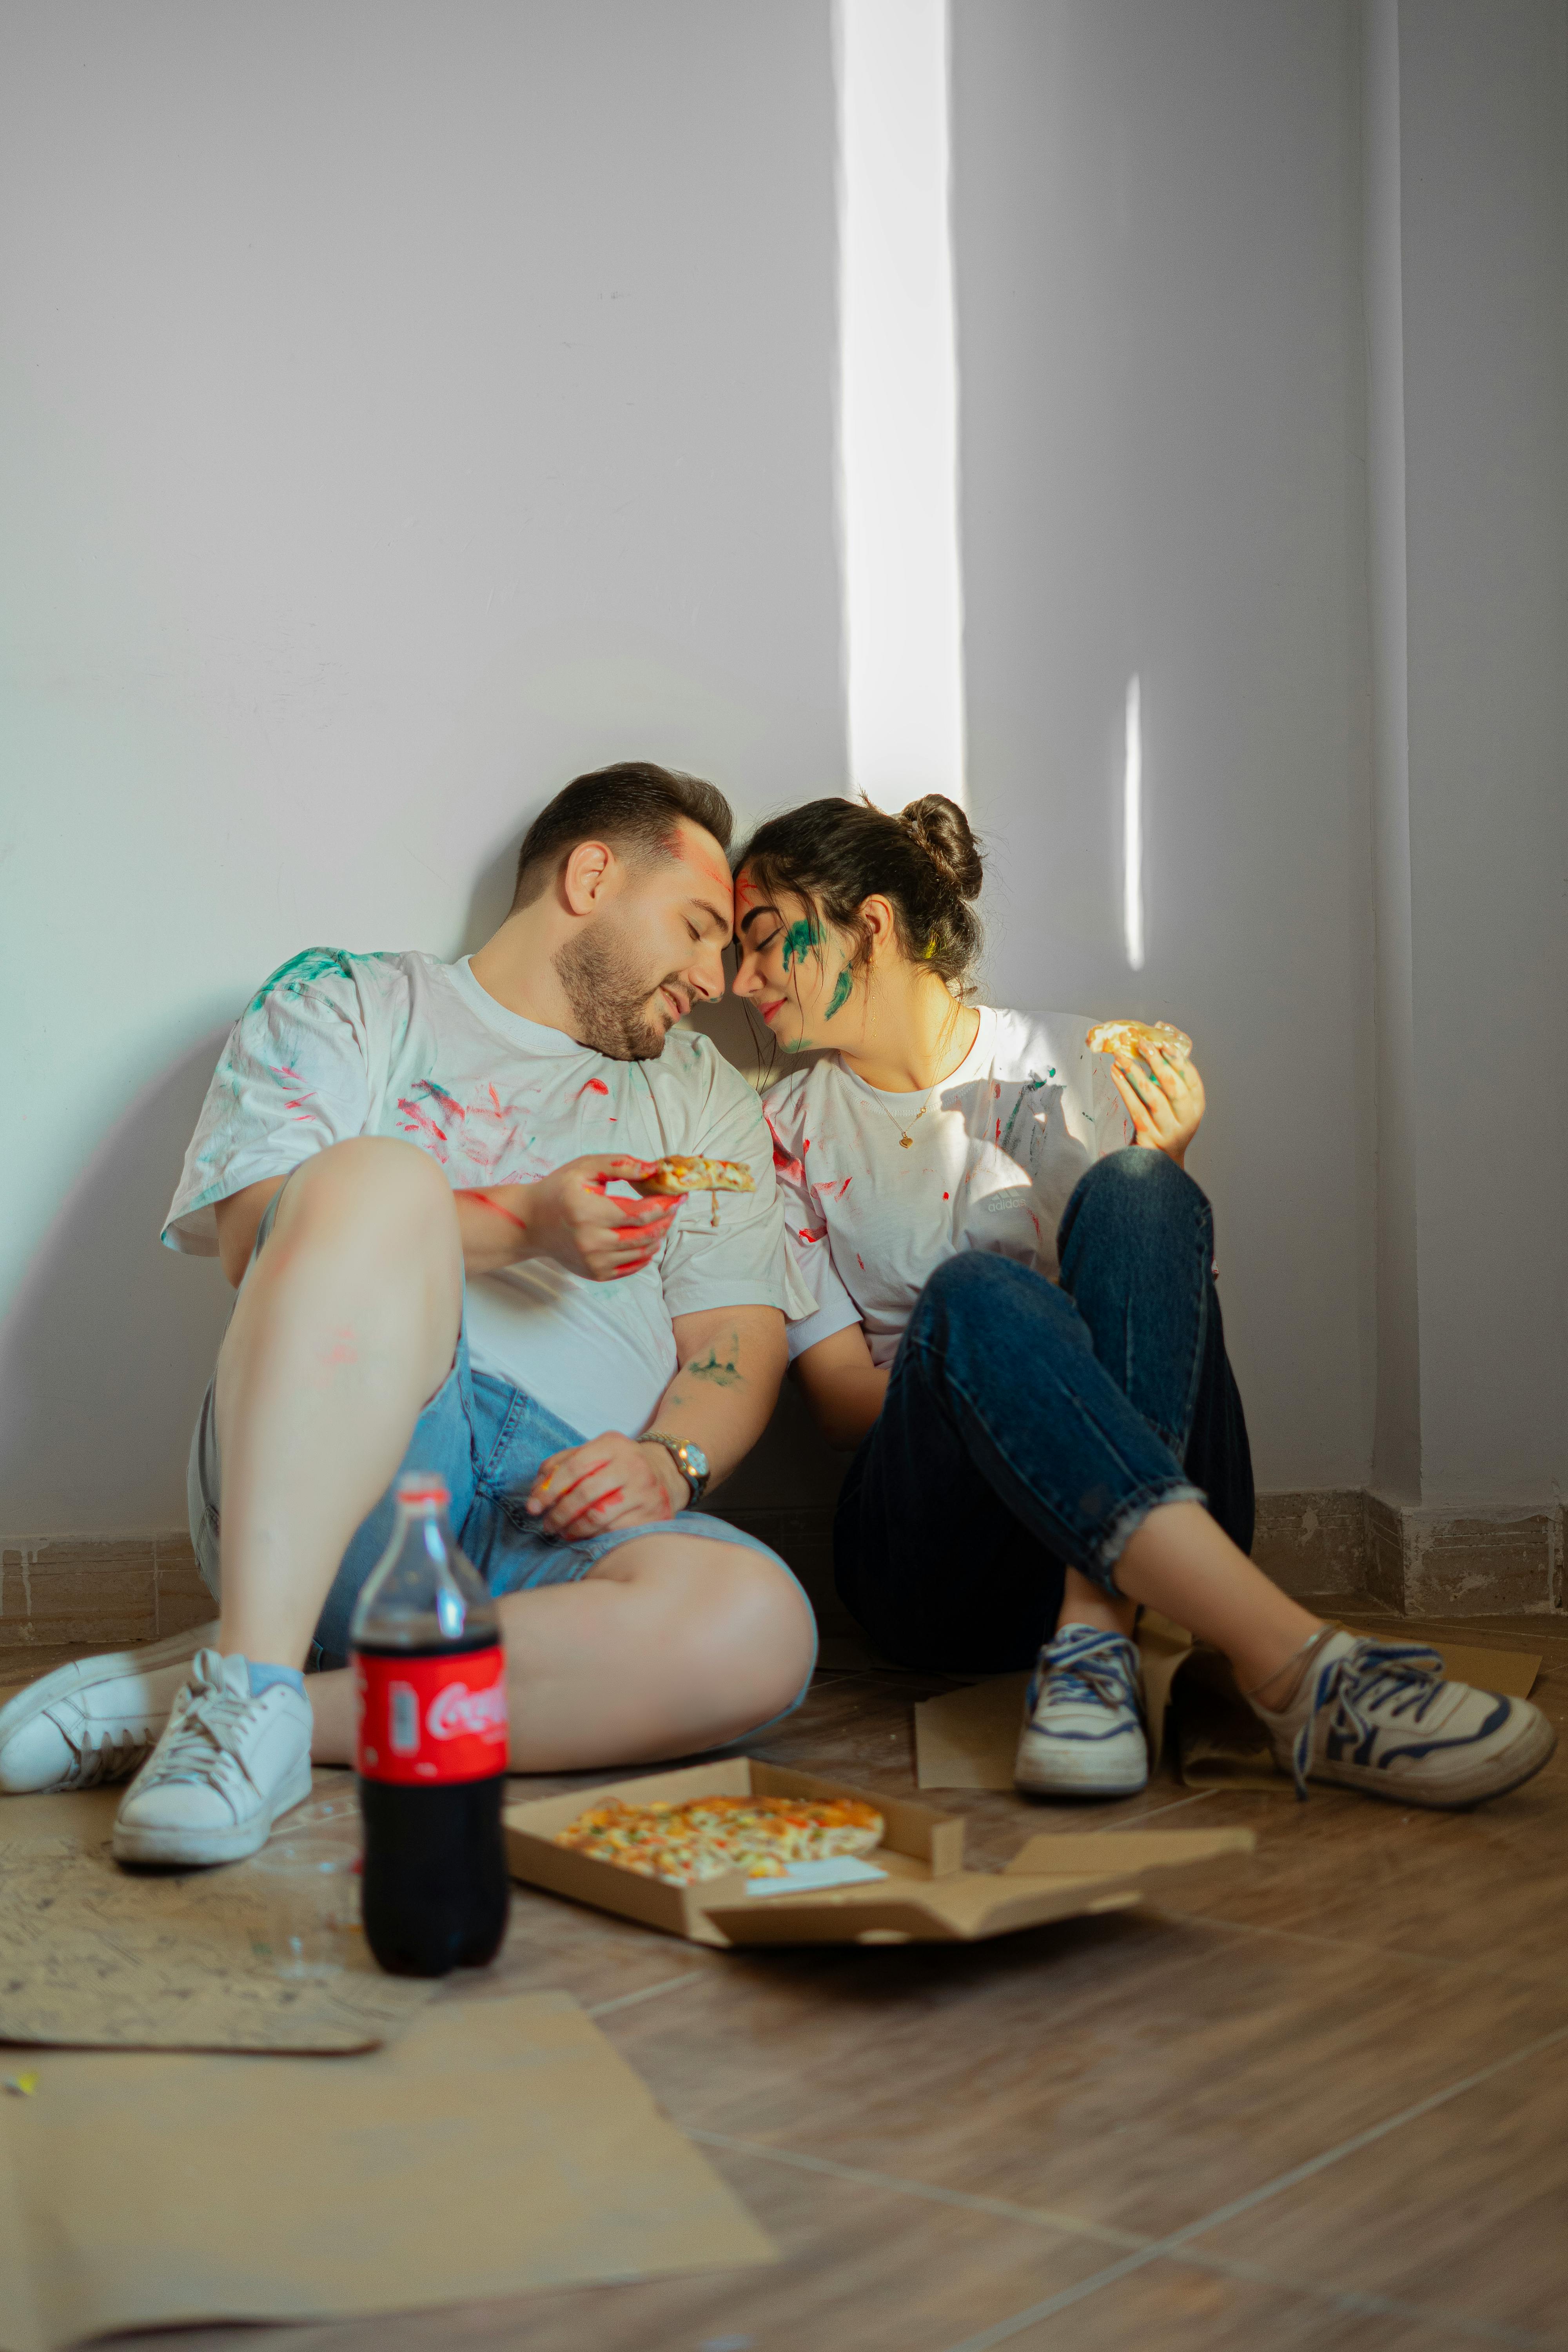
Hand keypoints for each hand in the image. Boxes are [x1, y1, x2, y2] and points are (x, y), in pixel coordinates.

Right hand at [471, 1156, 676, 1281]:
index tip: (679, 1195)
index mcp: (589, 1212)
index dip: (665, 1205)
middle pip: (647, 1235)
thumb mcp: (584, 1167)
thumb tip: (653, 1168)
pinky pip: (633, 1266)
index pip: (641, 1214)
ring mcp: (594, 1261)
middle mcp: (591, 1242)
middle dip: (667, 1219)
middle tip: (673, 1206)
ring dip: (659, 1235)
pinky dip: (646, 1252)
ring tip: (661, 1219)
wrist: (531, 1223)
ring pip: (643, 1252)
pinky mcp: (596, 1273)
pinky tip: (647, 1237)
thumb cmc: (558, 1190)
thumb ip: (619, 1164)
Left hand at [525, 1430, 686, 1536]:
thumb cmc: (617, 1464)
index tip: (533, 1506)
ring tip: (562, 1532)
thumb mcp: (594, 1451)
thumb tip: (536, 1490)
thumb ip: (562, 1463)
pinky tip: (585, 1537)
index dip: (549, 1489)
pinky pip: (615, 1531)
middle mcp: (632, 1465)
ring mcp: (645, 1491)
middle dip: (560, 1513)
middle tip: (547, 1525)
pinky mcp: (654, 1514)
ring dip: (574, 1529)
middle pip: (586, 1493)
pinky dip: (595, 1537)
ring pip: (599, 1517)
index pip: (574, 1466)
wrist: (665, 1471)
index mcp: (612, 1444)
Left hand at [1109, 1045, 1205, 1166]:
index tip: (1165, 1044)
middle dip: (1158, 1063)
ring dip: (1136, 1073)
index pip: (1192, 1081)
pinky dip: (1125, 1089)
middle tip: (1143, 1044)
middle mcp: (1186, 1120)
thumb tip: (1160, 1040)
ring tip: (1122, 1056)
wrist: (1158, 1160)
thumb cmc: (1166, 1122)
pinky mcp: (1148, 1137)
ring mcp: (1167, 1130)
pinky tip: (1116, 1073)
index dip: (1179, 1061)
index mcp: (1196, 1108)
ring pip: (1152, 1098)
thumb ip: (1171, 1077)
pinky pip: (1135, 1109)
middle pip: (1174, 1088)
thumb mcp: (1176, 1104)